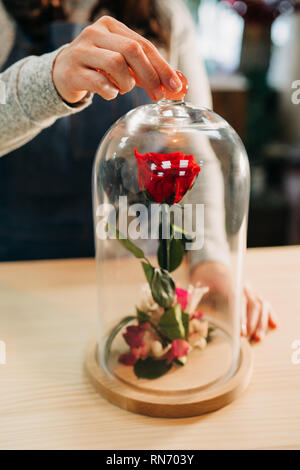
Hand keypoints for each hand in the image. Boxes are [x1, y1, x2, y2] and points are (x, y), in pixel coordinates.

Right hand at [52, 15, 181, 103]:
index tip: (174, 85)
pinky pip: (99, 83)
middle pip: (132, 51)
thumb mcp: (120, 61)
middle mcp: (95, 33)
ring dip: (127, 83)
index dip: (162, 66)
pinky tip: (110, 93)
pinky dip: (110, 92)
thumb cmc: (97, 68)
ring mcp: (81, 51)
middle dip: (150, 76)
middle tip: (158, 95)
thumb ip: (143, 68)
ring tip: (123, 89)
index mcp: (111, 26)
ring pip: (116, 64)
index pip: (143, 44)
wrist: (61, 74)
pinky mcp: (72, 71)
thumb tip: (173, 84)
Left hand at [190, 261, 277, 341]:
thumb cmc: (204, 284)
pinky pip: (266, 303)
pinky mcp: (255, 294)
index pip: (237, 301)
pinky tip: (274, 325)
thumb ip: (199, 303)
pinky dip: (270, 314)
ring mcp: (250, 289)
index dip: (240, 318)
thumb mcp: (198, 291)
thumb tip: (196, 317)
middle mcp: (242, 286)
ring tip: (258, 337)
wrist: (211, 269)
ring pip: (261, 304)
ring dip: (261, 322)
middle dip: (251, 323)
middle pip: (252, 303)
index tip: (240, 331)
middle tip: (248, 337)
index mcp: (228, 284)